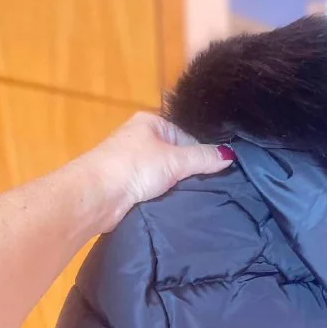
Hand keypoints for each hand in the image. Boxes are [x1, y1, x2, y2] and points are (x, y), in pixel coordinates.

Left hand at [73, 112, 234, 230]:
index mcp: (150, 122)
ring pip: (165, 174)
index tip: (216, 172)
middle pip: (176, 155)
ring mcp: (132, 162)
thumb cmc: (134, 167)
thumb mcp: (175, 160)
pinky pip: (154, 188)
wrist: (97, 195)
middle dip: (189, 172)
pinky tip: (174, 205)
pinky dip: (163, 196)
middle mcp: (140, 138)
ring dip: (176, 186)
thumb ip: (203, 158)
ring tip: (193, 198)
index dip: (201, 153)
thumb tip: (230, 155)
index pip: (186, 136)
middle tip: (209, 187)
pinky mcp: (127, 185)